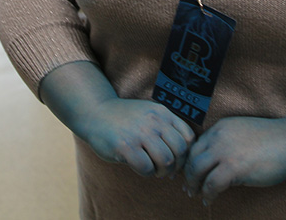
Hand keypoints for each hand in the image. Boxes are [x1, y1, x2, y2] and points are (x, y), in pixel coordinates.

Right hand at [75, 98, 194, 177]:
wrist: (96, 112)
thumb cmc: (126, 119)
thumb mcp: (150, 114)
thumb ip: (167, 127)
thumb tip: (184, 157)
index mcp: (163, 113)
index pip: (188, 137)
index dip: (186, 154)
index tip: (176, 161)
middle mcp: (154, 121)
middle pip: (180, 151)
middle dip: (175, 166)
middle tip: (165, 169)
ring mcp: (140, 133)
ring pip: (166, 160)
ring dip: (162, 171)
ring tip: (154, 169)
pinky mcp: (126, 146)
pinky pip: (146, 167)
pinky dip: (147, 173)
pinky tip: (139, 167)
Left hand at [183, 116, 285, 204]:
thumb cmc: (274, 139)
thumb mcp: (243, 133)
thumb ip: (228, 143)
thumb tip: (217, 165)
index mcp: (221, 127)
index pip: (196, 145)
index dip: (190, 160)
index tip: (190, 172)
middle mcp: (218, 137)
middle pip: (192, 157)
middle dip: (187, 174)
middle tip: (188, 186)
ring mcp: (225, 151)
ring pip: (196, 170)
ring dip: (194, 185)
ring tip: (196, 194)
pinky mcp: (233, 167)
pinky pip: (211, 184)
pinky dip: (207, 194)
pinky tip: (209, 199)